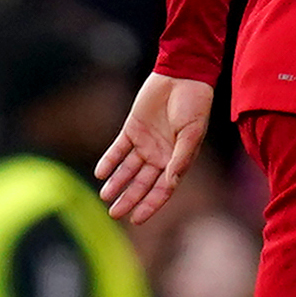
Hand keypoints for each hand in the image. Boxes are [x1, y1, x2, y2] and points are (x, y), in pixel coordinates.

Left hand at [95, 73, 213, 225]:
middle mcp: (160, 156)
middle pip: (141, 184)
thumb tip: (171, 183)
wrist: (182, 77)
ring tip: (105, 196)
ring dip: (116, 183)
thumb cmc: (194, 105)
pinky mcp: (132, 129)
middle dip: (129, 199)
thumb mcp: (191, 133)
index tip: (136, 220)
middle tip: (114, 214)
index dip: (149, 205)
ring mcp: (144, 143)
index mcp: (176, 161)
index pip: (161, 190)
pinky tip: (101, 173)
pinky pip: (118, 149)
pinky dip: (110, 161)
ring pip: (127, 169)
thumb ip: (180, 158)